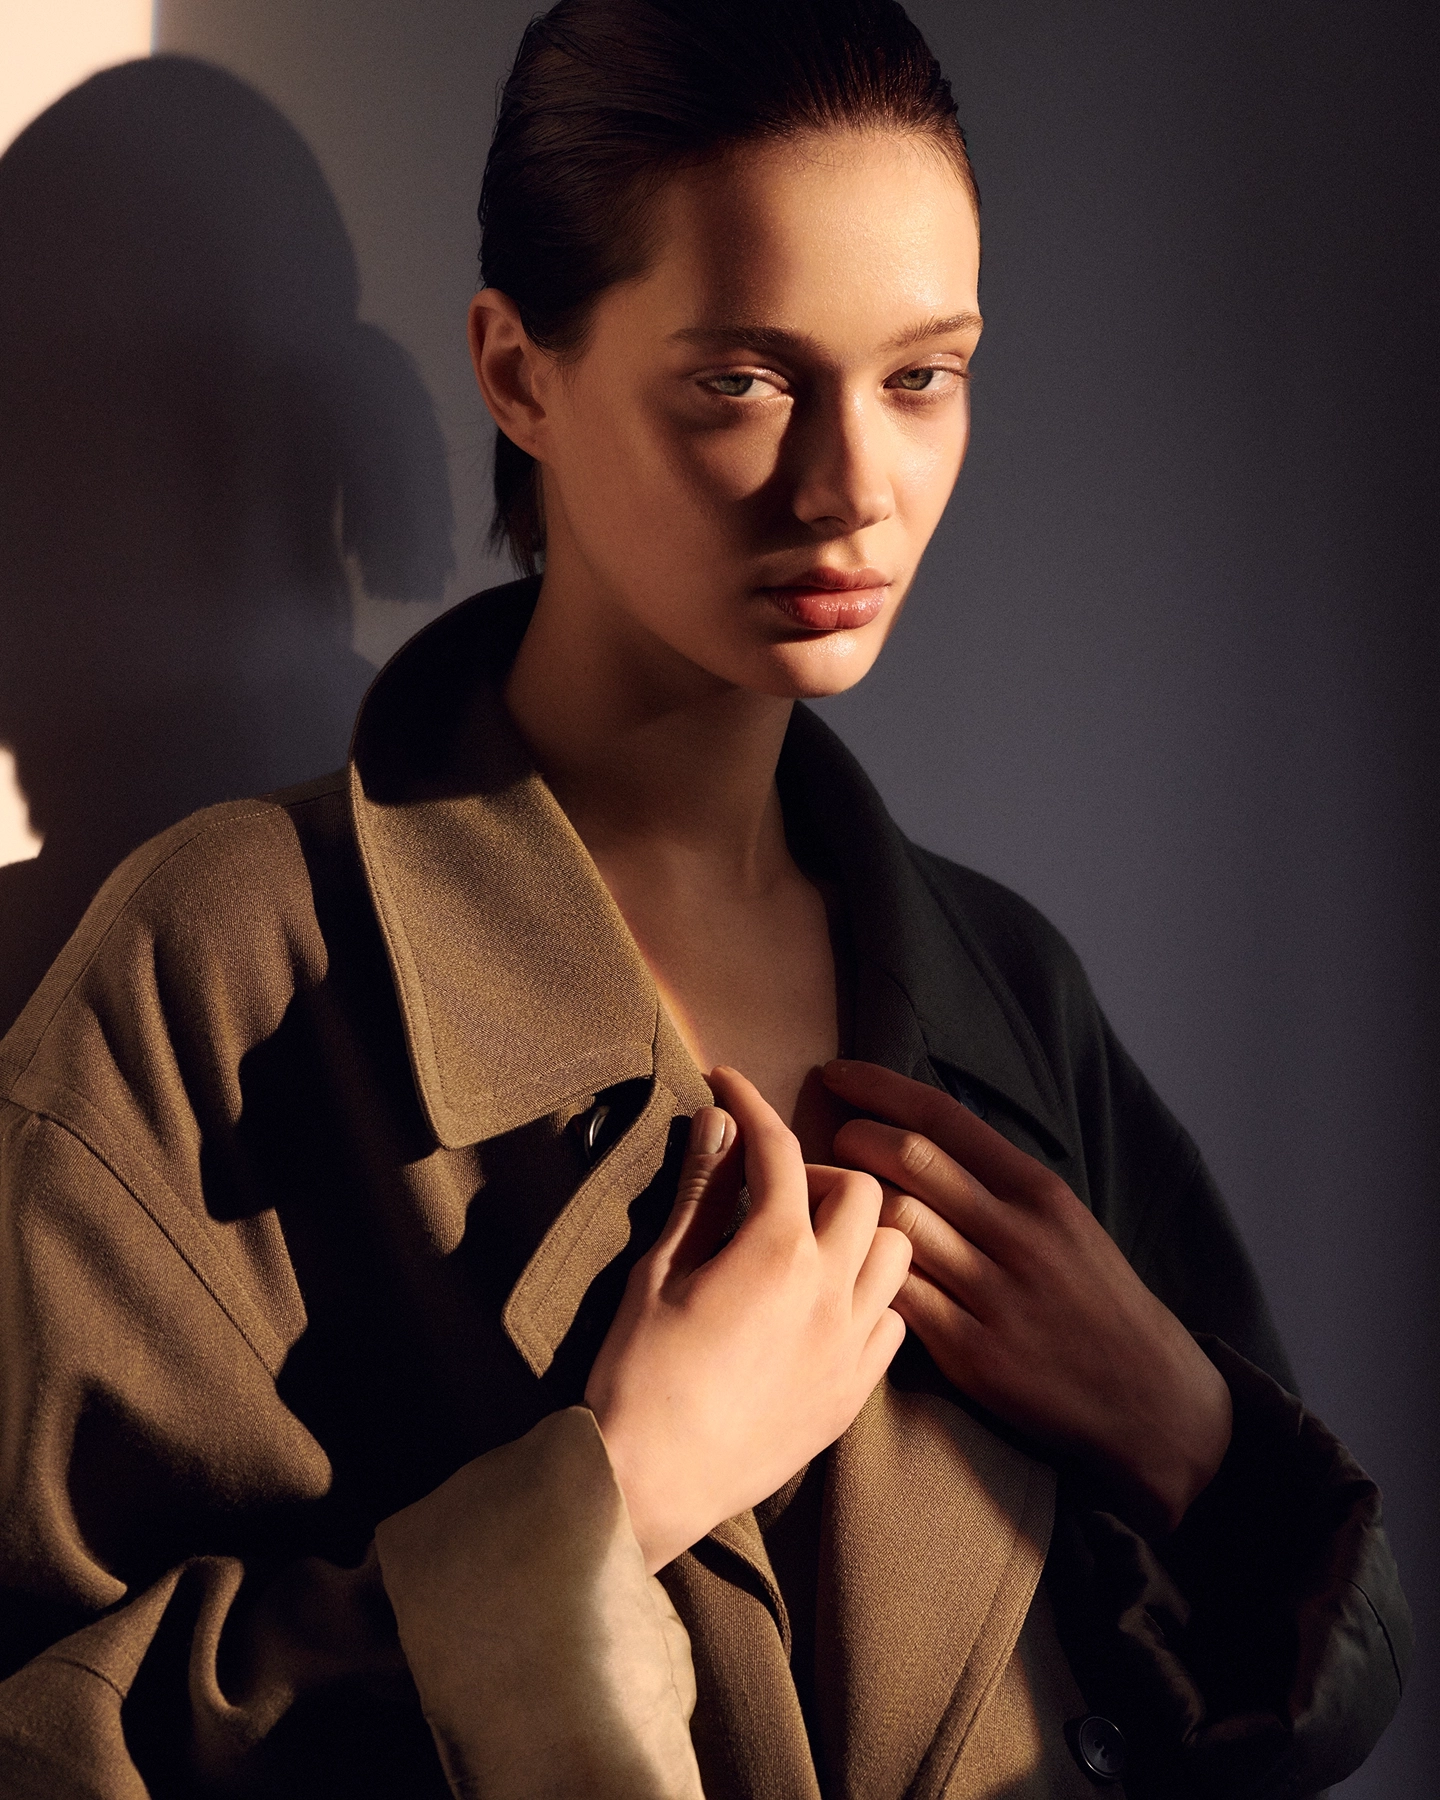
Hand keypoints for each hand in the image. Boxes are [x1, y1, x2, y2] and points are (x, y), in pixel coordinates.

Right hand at [585, 1066, 911, 1573]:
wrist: (650, 1483)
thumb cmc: (639, 1372)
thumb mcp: (658, 1271)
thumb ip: (699, 1192)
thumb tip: (717, 1122)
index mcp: (776, 1251)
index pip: (780, 1149)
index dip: (753, 1105)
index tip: (729, 1084)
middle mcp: (831, 1290)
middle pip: (863, 1193)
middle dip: (819, 1172)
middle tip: (772, 1186)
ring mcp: (850, 1346)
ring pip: (896, 1255)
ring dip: (861, 1233)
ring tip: (812, 1243)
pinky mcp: (853, 1395)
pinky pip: (894, 1324)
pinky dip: (870, 1299)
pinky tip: (827, 1306)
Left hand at [824, 1059, 1232, 1533]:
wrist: (1149, 1398)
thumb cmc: (1093, 1300)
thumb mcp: (1064, 1222)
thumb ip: (996, 1182)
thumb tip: (915, 1133)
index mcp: (1039, 1191)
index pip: (944, 1117)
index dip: (880, 1087)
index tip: (835, 1073)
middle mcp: (1018, 1234)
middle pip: (910, 1161)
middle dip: (852, 1141)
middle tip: (825, 1144)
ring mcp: (996, 1294)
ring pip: (896, 1225)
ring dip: (845, 1207)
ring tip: (821, 1202)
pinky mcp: (974, 1354)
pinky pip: (898, 1297)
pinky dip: (864, 1275)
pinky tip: (844, 1269)